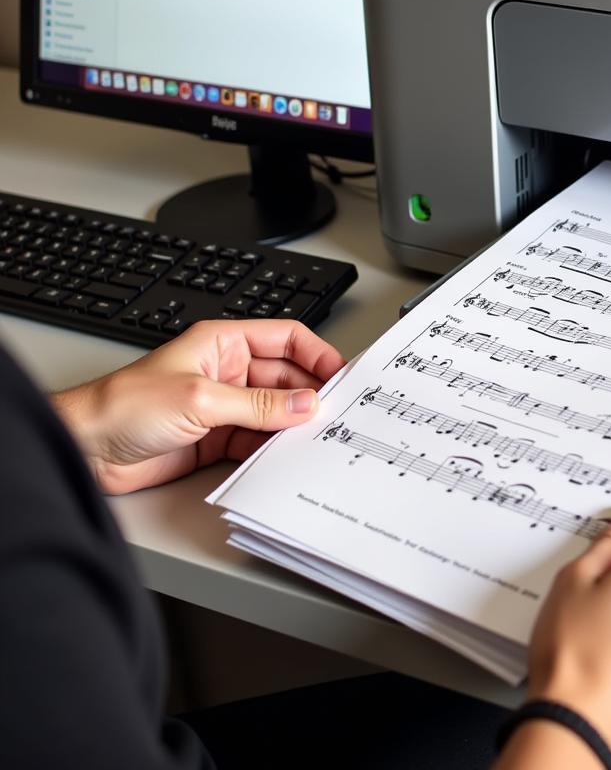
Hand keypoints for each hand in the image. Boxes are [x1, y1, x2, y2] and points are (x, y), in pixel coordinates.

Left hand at [51, 319, 343, 494]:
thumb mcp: (201, 398)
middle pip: (285, 377)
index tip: (340, 374)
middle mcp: (227, 371)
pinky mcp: (217, 437)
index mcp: (223, 343)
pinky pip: (257, 439)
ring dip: (293, 424)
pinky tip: (287, 455)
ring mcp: (224, 405)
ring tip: (316, 437)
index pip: (285, 338)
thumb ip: (258, 405)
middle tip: (335, 412)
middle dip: (309, 393)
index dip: (315, 353)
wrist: (87, 449)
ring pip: (275, 411)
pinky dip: (274, 448)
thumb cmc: (125, 405)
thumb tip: (305, 405)